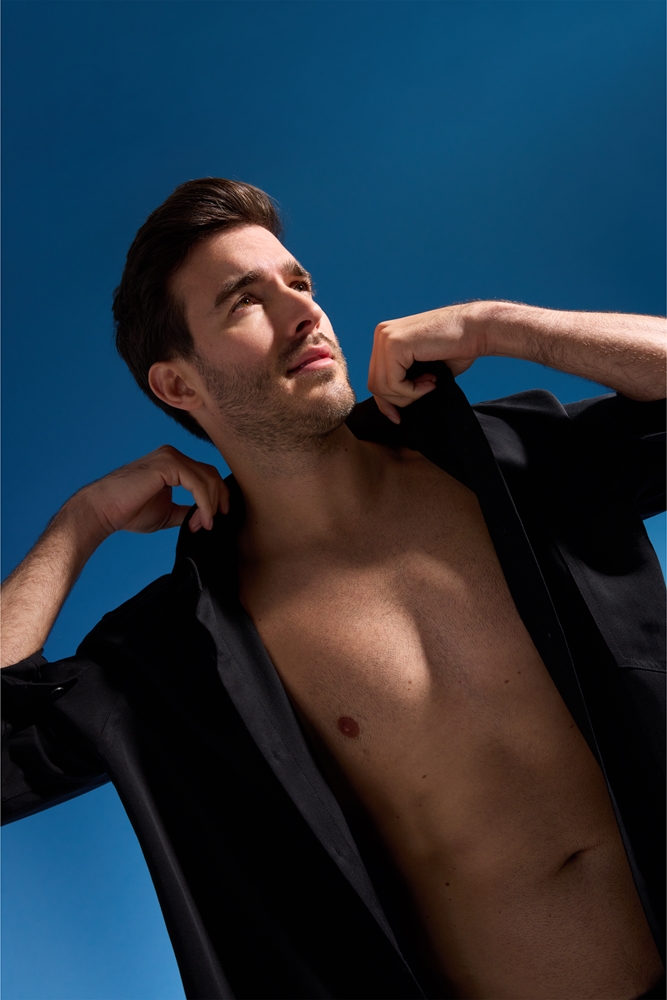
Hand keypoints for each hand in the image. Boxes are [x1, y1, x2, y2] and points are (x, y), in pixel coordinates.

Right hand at [71, 445, 229, 539]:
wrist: (104, 511)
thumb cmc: (129, 511)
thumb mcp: (168, 512)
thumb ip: (188, 511)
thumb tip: (207, 518)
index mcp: (173, 464)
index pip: (206, 476)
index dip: (216, 499)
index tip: (211, 522)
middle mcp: (172, 455)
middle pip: (211, 474)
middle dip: (217, 501)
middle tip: (209, 524)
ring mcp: (170, 457)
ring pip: (207, 479)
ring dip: (210, 505)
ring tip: (203, 525)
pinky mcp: (167, 464)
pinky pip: (197, 483)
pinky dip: (204, 503)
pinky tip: (200, 520)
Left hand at [368, 303, 485, 422]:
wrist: (476, 329)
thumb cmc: (456, 348)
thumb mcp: (422, 369)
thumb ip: (404, 380)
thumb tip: (388, 407)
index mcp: (386, 338)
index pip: (375, 377)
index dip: (385, 402)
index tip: (397, 418)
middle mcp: (382, 334)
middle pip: (375, 384)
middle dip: (399, 399)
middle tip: (425, 392)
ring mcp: (386, 337)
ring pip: (383, 386)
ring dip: (408, 395)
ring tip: (430, 385)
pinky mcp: (395, 344)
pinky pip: (393, 383)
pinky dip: (412, 391)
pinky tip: (431, 381)